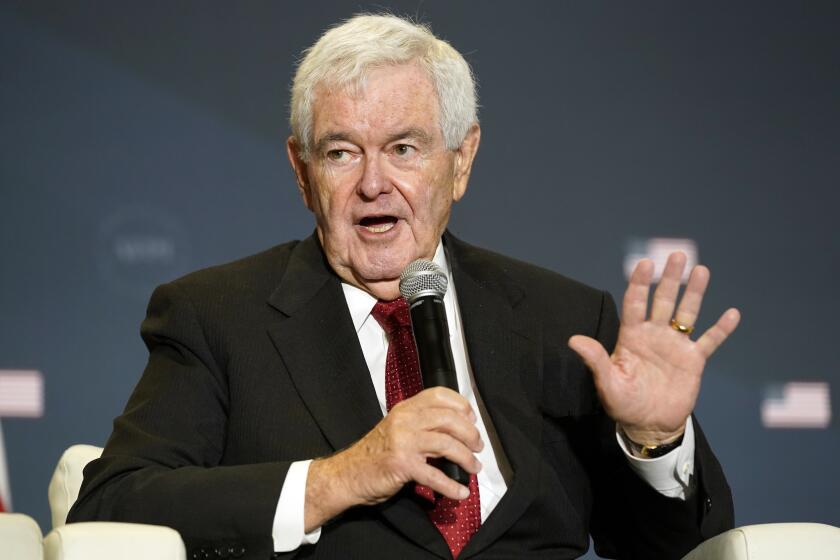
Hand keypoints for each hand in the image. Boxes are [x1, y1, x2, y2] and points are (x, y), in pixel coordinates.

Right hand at [303, 387, 482, 530]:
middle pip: (449, 419)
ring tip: (474, 467)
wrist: (348, 474)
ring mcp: (403, 441)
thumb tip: (456, 429)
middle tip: (477, 446)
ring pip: (446, 443)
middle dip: (470, 434)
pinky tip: (460, 492)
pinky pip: (435, 476)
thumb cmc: (375, 454)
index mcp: (405, 408)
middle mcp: (405, 420)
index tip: (472, 418)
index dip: (461, 405)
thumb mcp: (397, 428)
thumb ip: (421, 423)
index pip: (439, 395)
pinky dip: (451, 486)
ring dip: (466, 458)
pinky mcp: (402, 464)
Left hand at [569, 252, 740, 445]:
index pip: (635, 303)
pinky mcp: (694, 361)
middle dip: (669, 278)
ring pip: (686, 313)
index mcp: (631, 336)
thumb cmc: (623, 403)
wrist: (649, 425)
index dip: (639, 283)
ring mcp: (675, 346)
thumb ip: (595, 359)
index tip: (644, 263)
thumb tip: (573, 340)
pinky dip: (721, 329)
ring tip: (701, 270)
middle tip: (676, 255)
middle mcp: (654, 335)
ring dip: (694, 293)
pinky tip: (732, 313)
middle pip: (662, 300)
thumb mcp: (607, 382)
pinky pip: (709, 341)